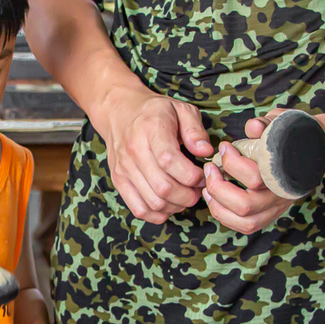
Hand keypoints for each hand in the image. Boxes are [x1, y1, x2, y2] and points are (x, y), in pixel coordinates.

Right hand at [96, 86, 214, 223]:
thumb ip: (195, 130)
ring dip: (176, 206)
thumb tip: (206, 152)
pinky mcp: (118, 181)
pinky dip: (158, 214)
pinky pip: (139, 209)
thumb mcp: (180, 110)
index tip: (203, 175)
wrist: (119, 112)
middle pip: (163, 187)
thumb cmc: (155, 112)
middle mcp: (134, 151)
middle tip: (198, 190)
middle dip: (188, 195)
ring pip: (154, 202)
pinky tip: (169, 204)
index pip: (170, 161)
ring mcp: (124, 168)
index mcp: (151, 129)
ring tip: (185, 196)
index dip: (192, 176)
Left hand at [202, 109, 294, 233]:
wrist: (314, 151)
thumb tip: (252, 127)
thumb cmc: (291, 135)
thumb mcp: (280, 122)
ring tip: (207, 186)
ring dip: (218, 206)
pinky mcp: (270, 215)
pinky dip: (225, 216)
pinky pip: (246, 226)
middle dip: (218, 187)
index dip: (232, 162)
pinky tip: (215, 198)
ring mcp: (276, 208)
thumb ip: (266, 124)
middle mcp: (281, 195)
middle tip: (210, 168)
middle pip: (245, 205)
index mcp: (285, 173)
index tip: (224, 146)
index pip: (254, 177)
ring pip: (244, 222)